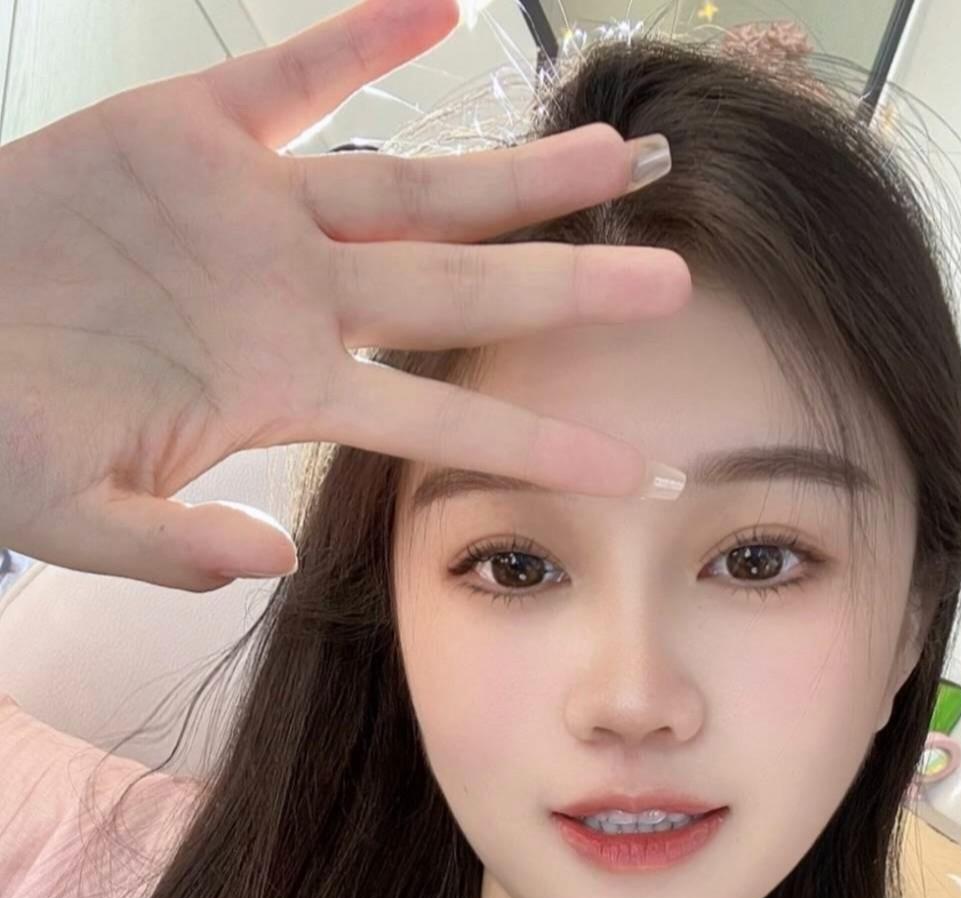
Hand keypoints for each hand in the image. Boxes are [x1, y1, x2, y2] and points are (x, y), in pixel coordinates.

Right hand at [0, 0, 690, 591]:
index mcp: (278, 389)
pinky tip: (443, 5)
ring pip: (409, 184)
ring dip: (512, 170)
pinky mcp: (189, 130)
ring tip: (617, 155)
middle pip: (456, 286)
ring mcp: (251, 210)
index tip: (629, 467)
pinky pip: (294, 73)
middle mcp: (291, 298)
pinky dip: (359, 37)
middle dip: (563, 286)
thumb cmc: (3, 433)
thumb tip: (272, 557)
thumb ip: (174, 549)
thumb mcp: (78, 515)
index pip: (432, 418)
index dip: (530, 439)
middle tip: (672, 288)